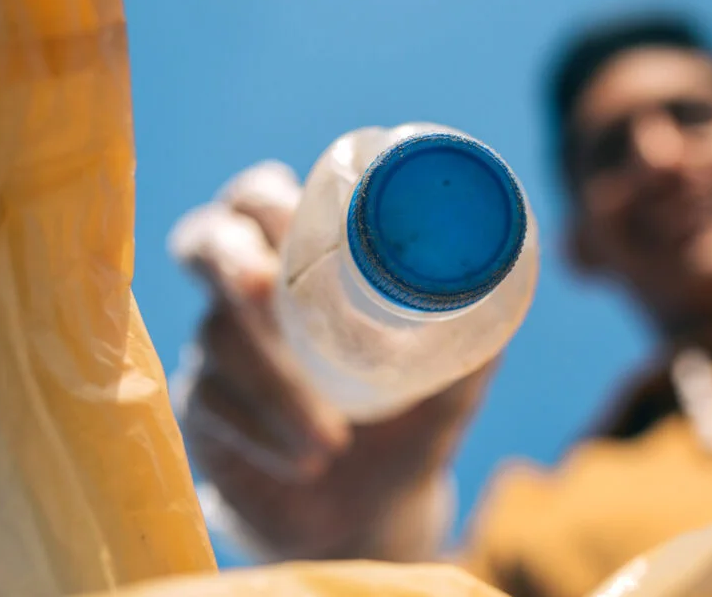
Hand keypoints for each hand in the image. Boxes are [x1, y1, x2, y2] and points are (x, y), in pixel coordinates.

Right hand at [170, 161, 495, 559]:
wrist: (374, 511)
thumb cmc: (413, 421)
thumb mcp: (452, 381)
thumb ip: (474, 331)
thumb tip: (508, 270)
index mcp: (308, 260)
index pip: (261, 198)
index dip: (266, 199)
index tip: (298, 225)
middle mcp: (252, 293)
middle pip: (205, 241)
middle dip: (231, 262)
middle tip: (264, 294)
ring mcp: (218, 349)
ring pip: (218, 336)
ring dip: (274, 383)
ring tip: (331, 441)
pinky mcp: (203, 411)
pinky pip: (209, 404)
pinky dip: (261, 431)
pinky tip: (305, 460)